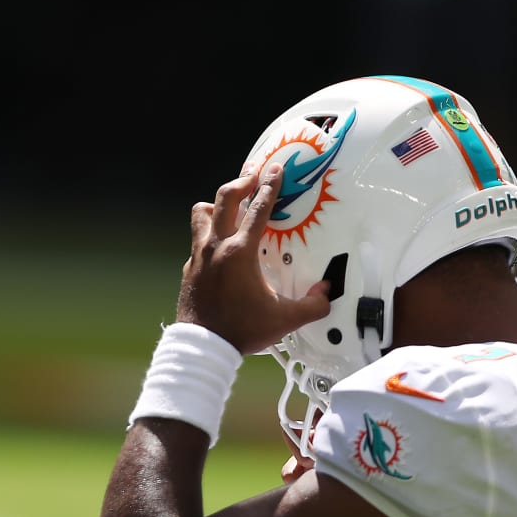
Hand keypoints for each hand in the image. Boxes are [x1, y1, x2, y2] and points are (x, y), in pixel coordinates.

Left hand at [176, 165, 332, 354]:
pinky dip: (208, 233)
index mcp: (240, 252)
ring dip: (215, 204)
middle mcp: (216, 247)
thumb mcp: (283, 320)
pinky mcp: (189, 268)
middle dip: (242, 181)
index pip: (258, 209)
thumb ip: (311, 305)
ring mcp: (198, 255)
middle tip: (254, 174)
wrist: (203, 347)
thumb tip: (326, 293)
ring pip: (200, 213)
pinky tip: (219, 242)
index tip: (276, 169)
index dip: (270, 186)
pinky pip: (196, 239)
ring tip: (229, 204)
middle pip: (224, 198)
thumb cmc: (240, 331)